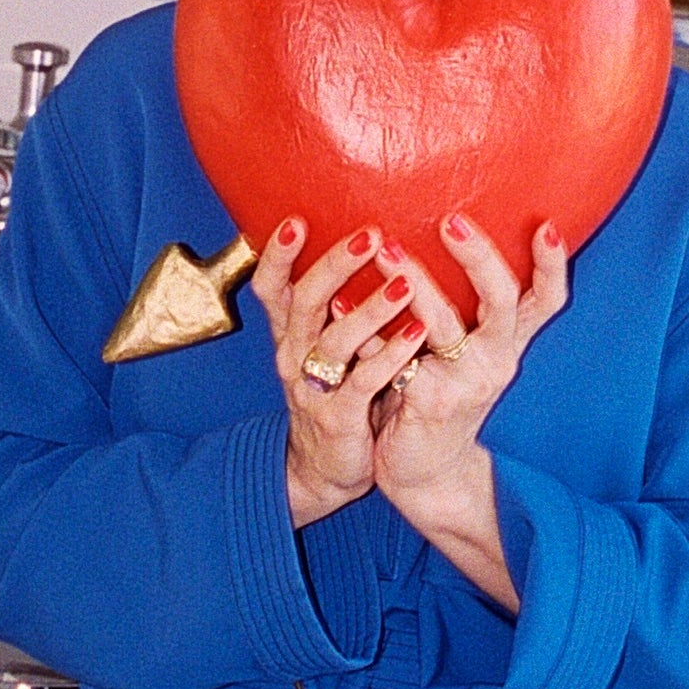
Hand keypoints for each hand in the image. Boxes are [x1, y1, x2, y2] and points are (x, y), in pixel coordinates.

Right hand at [253, 218, 428, 529]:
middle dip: (335, 266)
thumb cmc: (334, 393)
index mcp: (290, 335)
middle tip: (371, 235)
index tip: (295, 219)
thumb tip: (360, 244)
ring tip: (405, 283)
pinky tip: (417, 331)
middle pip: (305, 303)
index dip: (278, 256)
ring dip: (370, 310)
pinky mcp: (340, 418)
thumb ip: (332, 306)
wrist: (324, 469)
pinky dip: (390, 355)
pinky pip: (364, 382)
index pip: (271, 289)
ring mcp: (314, 389)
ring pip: (335, 342)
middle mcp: (294, 357)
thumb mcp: (323, 348)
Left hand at [363, 212, 569, 614]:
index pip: (545, 301)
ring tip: (385, 250)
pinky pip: (393, 356)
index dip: (552, 266)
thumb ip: (464, 307)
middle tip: (451, 221)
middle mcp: (495, 360)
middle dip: (479, 257)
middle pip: (502, 300)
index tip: (548, 226)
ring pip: (442, 324)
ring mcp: (463, 383)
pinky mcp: (425, 401)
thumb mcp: (465, 351)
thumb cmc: (439, 394)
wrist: (425, 471)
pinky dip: (368, 328)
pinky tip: (340, 302)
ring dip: (414, 283)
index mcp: (508, 342)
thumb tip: (440, 228)